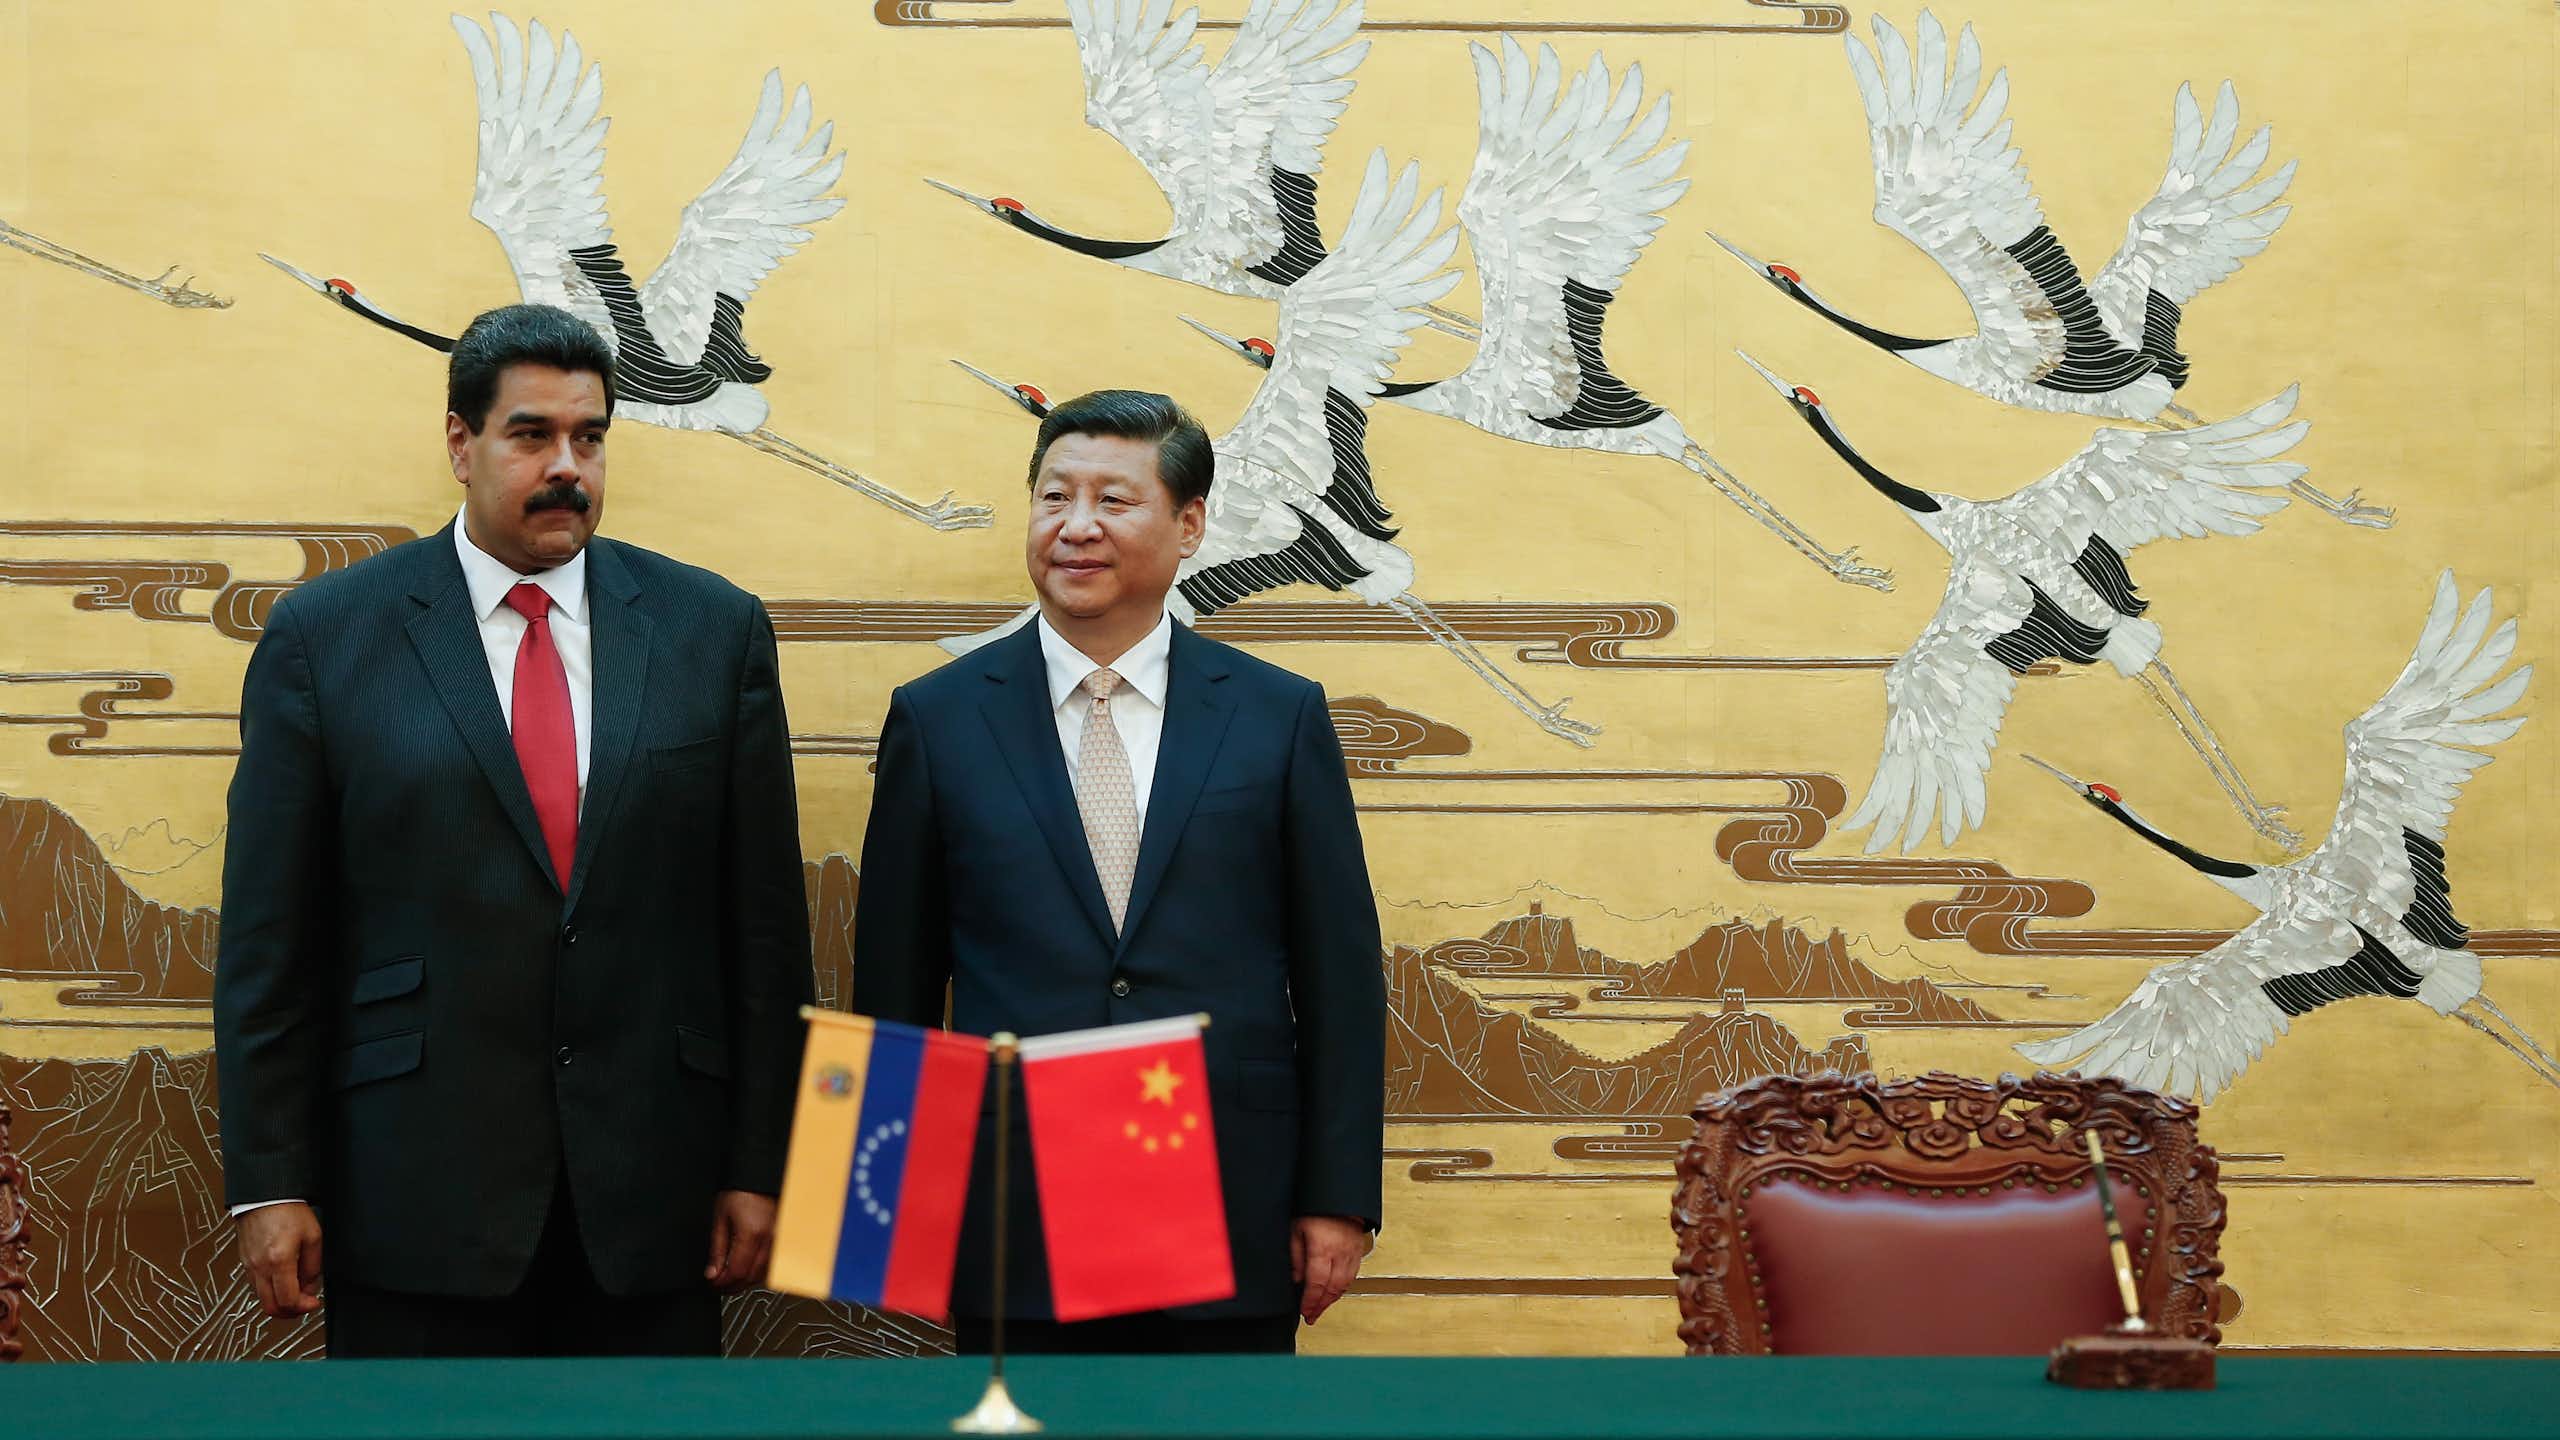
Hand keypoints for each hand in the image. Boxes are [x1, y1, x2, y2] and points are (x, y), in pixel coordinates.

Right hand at [238, 1202, 324, 1320]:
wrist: (265, 1196)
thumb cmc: (289, 1211)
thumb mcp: (313, 1237)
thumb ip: (313, 1267)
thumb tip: (311, 1288)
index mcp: (279, 1261)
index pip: (287, 1301)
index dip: (303, 1308)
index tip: (314, 1302)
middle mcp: (260, 1267)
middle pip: (270, 1307)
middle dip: (290, 1312)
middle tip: (304, 1305)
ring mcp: (248, 1266)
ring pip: (261, 1299)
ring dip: (279, 1302)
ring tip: (295, 1292)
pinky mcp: (244, 1262)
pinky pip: (255, 1286)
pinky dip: (269, 1291)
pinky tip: (282, 1281)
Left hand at [706, 1190, 776, 1293]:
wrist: (759, 1178)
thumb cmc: (740, 1192)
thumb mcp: (720, 1219)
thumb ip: (717, 1250)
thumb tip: (712, 1273)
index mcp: (752, 1234)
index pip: (738, 1271)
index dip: (722, 1282)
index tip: (712, 1283)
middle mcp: (770, 1239)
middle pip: (751, 1277)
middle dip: (732, 1285)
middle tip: (718, 1284)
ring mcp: (780, 1240)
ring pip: (763, 1274)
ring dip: (746, 1280)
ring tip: (730, 1278)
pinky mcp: (784, 1240)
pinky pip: (772, 1265)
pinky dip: (758, 1272)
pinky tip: (747, 1269)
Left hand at [1290, 1214, 1367, 1325]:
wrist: (1340, 1195)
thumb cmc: (1317, 1208)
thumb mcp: (1297, 1229)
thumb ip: (1296, 1255)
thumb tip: (1296, 1278)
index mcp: (1322, 1249)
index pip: (1317, 1284)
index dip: (1310, 1302)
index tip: (1304, 1311)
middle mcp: (1340, 1254)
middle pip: (1332, 1289)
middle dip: (1321, 1306)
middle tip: (1311, 1316)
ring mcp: (1351, 1253)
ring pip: (1344, 1285)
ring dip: (1332, 1300)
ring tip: (1321, 1308)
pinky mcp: (1358, 1251)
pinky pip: (1352, 1275)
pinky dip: (1342, 1288)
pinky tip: (1334, 1292)